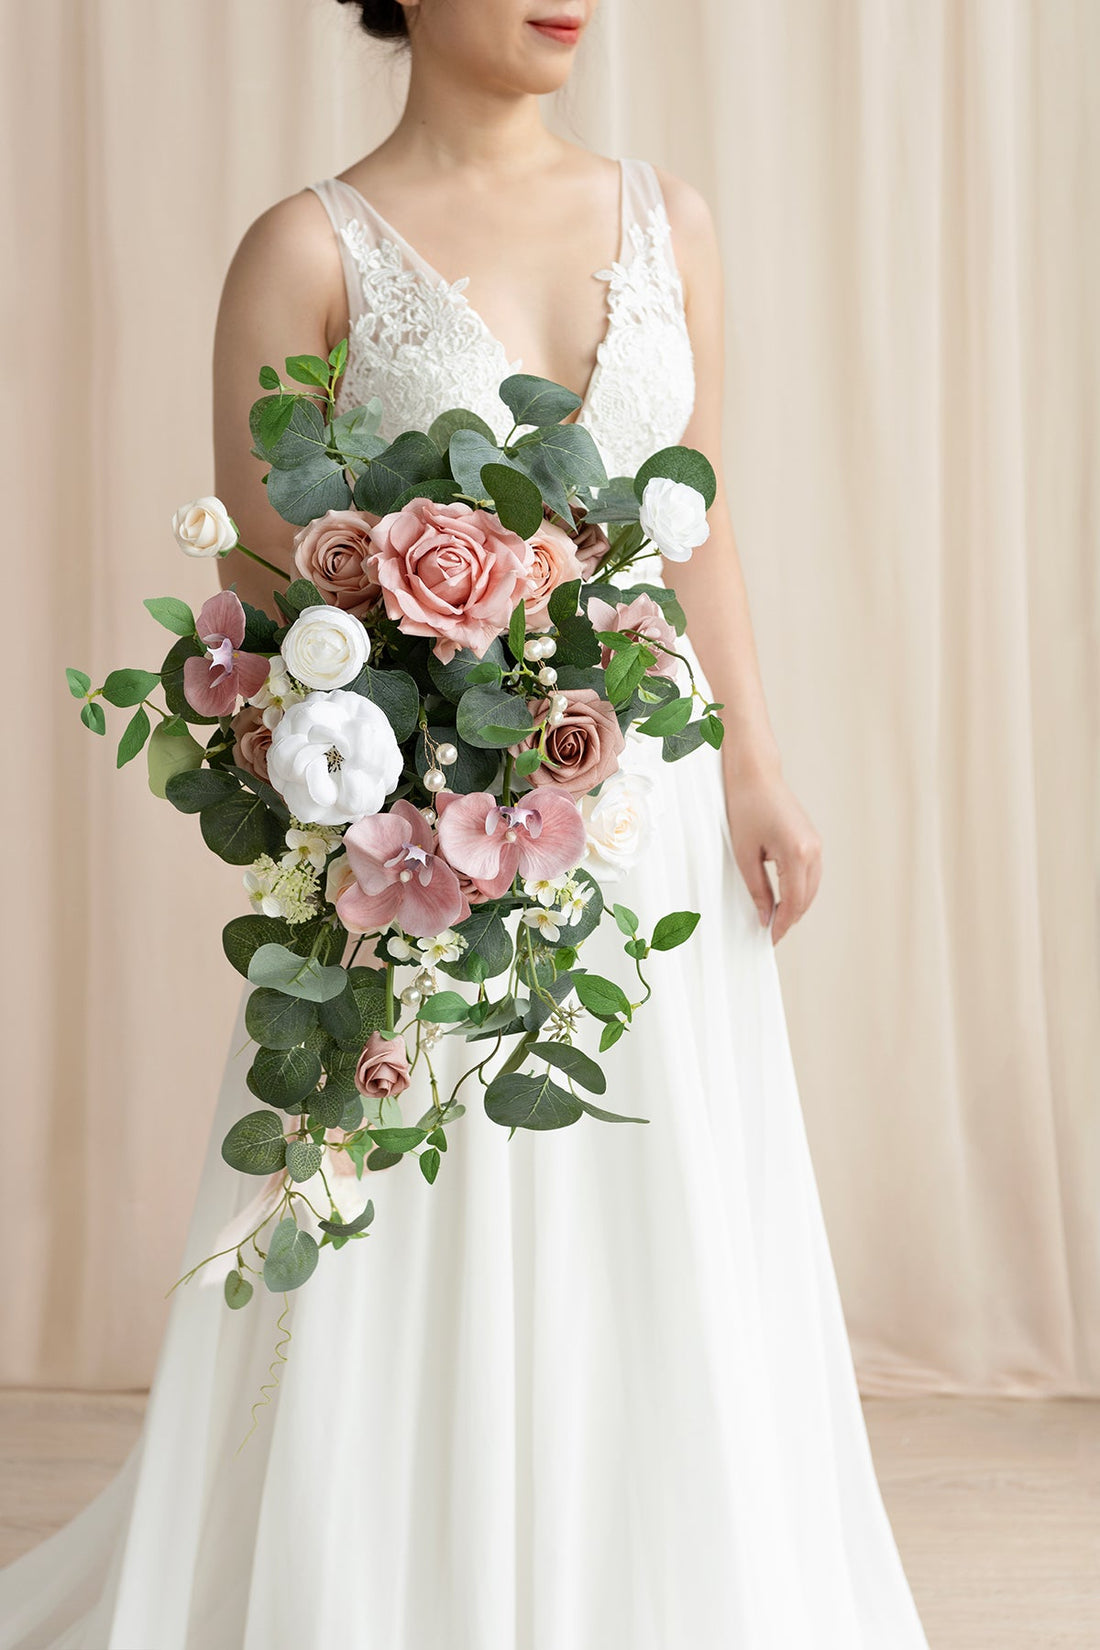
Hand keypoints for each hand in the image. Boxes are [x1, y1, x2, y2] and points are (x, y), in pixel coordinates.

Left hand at [723, 762, 822, 942]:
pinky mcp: (813, 839)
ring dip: (796, 905)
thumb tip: (764, 916)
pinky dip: (800, 890)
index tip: (769, 939)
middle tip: (770, 934)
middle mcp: (814, 850)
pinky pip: (811, 874)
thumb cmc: (745, 808)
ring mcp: (817, 844)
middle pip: (806, 898)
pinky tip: (783, 898)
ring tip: (775, 919)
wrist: (756, 774)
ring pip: (812, 888)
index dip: (782, 924)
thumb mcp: (744, 854)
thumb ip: (757, 889)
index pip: (793, 902)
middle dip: (790, 918)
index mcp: (797, 854)